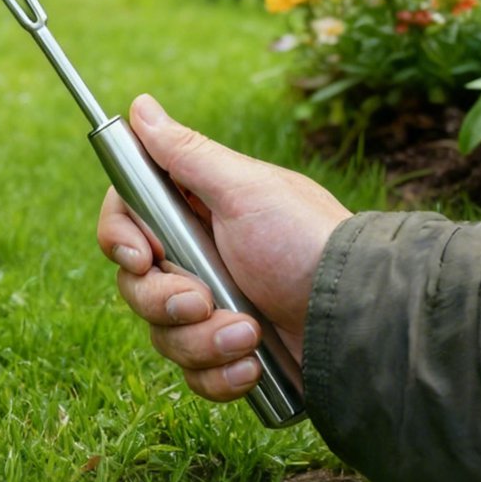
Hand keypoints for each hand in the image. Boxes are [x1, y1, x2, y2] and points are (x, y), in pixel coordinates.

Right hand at [96, 94, 349, 402]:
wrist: (359, 317)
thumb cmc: (305, 241)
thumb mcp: (244, 192)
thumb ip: (186, 155)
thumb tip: (139, 105)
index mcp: (195, 213)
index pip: (127, 218)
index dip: (122, 238)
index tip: (143, 257)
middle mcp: (198, 260)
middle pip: (136, 284)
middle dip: (165, 300)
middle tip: (203, 301)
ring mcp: (213, 310)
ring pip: (163, 334)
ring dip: (202, 341)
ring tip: (250, 333)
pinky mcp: (230, 355)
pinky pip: (195, 375)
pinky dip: (220, 376)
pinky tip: (253, 367)